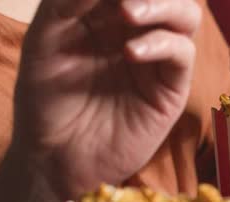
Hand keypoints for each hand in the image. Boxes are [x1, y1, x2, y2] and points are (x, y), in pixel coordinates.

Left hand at [11, 0, 201, 200]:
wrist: (54, 157)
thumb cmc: (44, 100)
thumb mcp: (45, 40)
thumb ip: (69, 1)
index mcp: (104, 11)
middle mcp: (135, 29)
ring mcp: (157, 58)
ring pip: (185, 14)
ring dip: (161, 4)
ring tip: (128, 12)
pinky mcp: (170, 89)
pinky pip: (181, 54)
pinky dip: (161, 44)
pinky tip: (131, 52)